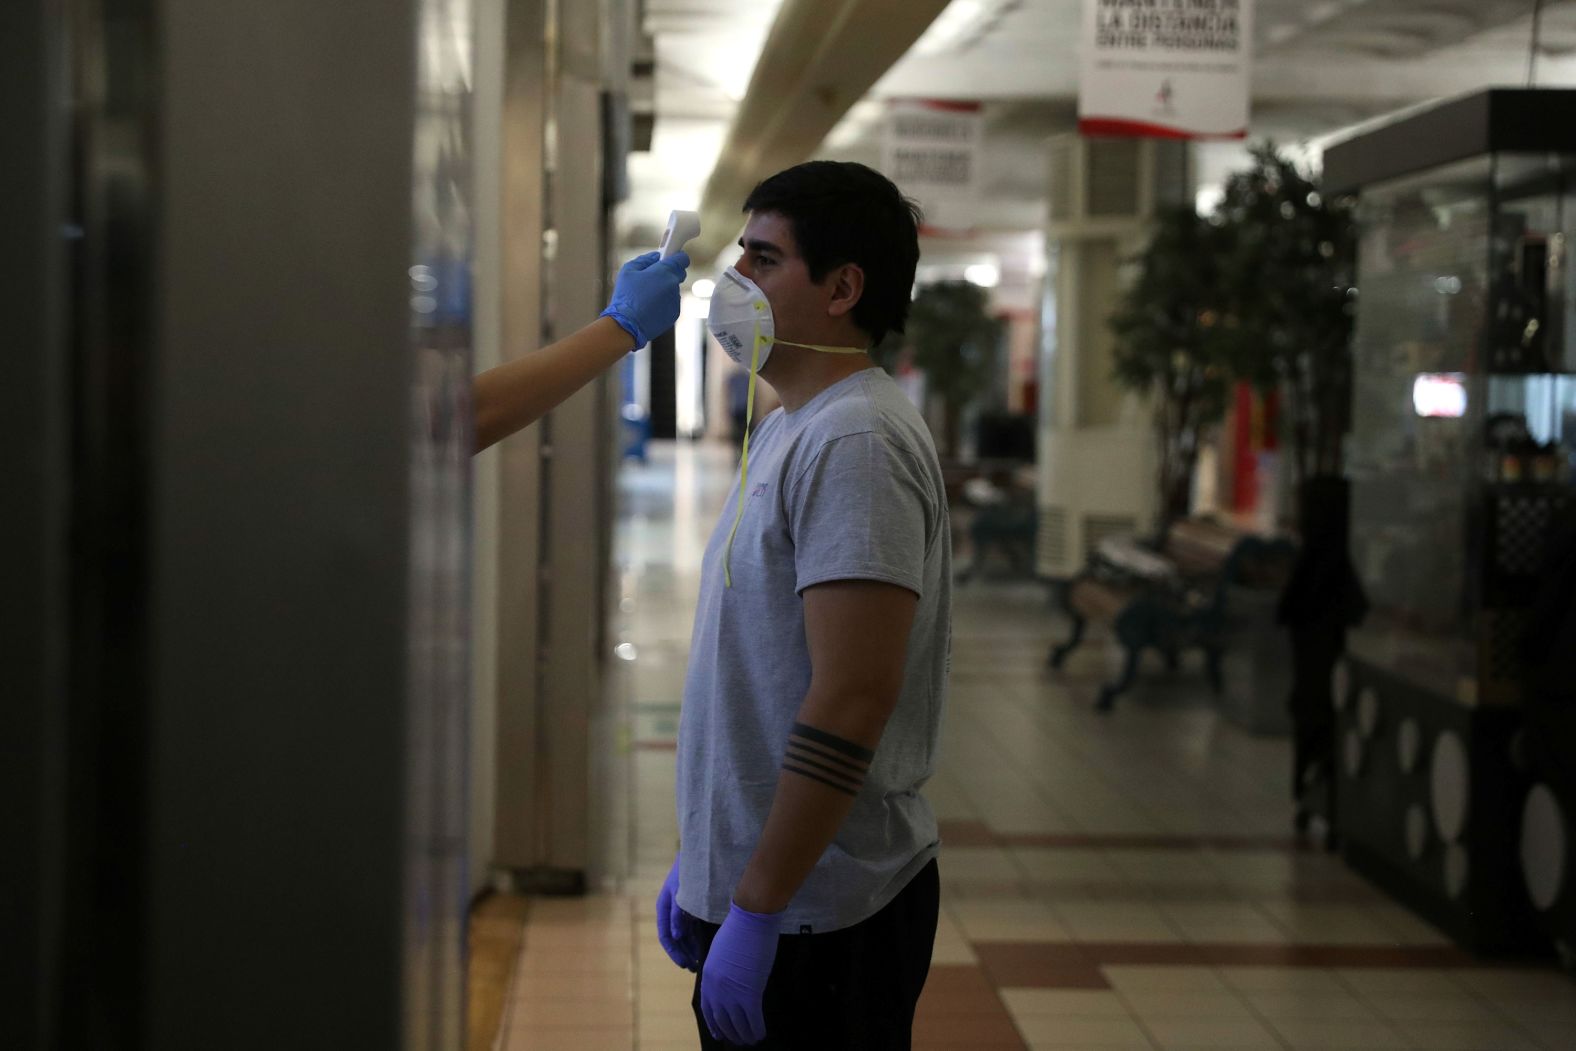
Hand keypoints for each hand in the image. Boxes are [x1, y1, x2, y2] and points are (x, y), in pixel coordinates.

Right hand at [600, 250, 689, 346]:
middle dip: (669, 272)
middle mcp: (674, 285)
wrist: (627, 325)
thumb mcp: (628, 270)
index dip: (676, 256)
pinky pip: (671, 303)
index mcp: (665, 271)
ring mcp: (676, 300)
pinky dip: (664, 303)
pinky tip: (649, 307)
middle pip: (679, 273)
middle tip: (653, 277)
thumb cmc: (626, 297)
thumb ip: (644, 259)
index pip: (682, 258)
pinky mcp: (675, 314)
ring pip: (673, 289)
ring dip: (664, 289)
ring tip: (646, 296)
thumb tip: (655, 256)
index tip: (668, 258)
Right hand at [655, 854, 697, 971]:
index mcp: (664, 907)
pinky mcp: (694, 906)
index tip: (684, 965)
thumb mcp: (681, 891)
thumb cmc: (689, 870)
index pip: (666, 935)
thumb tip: (676, 937)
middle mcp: (672, 910)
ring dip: (692, 948)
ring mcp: (683, 909)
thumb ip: (678, 913)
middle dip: (684, 953)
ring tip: (701, 962)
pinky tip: (706, 946)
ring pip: (686, 934)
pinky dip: (698, 938)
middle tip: (695, 968)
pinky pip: (694, 927)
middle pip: (676, 938)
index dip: (674, 952)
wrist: (703, 852)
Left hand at [699, 901, 778, 1045]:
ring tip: (751, 1040)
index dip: (714, 1023)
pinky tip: (761, 1033)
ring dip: (744, 1035)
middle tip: (738, 1040)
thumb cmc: (738, 929)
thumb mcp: (720, 952)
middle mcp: (716, 989)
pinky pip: (753, 1019)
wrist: (751, 919)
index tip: (719, 1032)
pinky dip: (757, 1029)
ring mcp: (732, 993)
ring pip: (737, 1024)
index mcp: (707, 977)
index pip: (708, 1008)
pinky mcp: (750, 993)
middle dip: (730, 1033)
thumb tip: (729, 983)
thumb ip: (720, 971)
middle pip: (721, 1019)